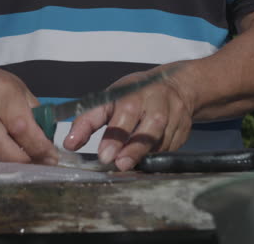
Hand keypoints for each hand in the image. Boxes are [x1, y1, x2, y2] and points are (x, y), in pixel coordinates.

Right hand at [0, 63, 57, 163]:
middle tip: (35, 167)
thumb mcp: (21, 93)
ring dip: (4, 164)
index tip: (50, 158)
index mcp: (0, 89)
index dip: (36, 146)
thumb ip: (35, 119)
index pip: (19, 125)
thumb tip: (47, 151)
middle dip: (19, 161)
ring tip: (18, 163)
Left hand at [63, 63, 193, 170]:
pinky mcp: (184, 130)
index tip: (102, 155)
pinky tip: (144, 160)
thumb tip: (69, 144)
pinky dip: (156, 156)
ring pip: (162, 140)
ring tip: (128, 168)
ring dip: (144, 156)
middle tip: (118, 165)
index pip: (123, 112)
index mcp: (134, 92)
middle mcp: (157, 102)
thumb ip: (88, 120)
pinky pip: (170, 148)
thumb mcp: (109, 100)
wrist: (177, 86)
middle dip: (134, 148)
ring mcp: (175, 116)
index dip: (113, 135)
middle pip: (150, 126)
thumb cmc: (134, 95)